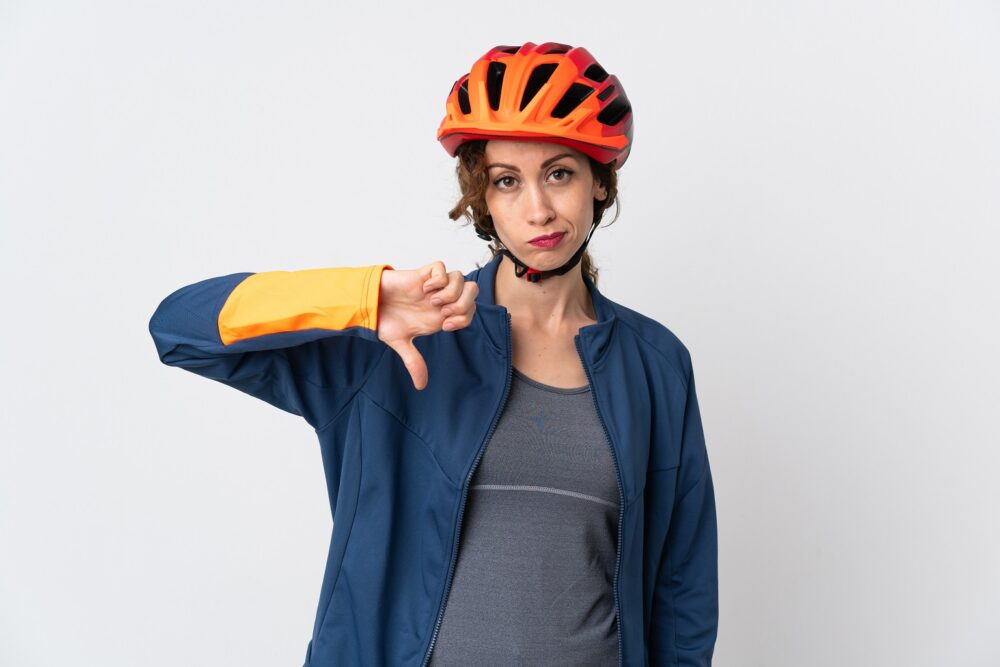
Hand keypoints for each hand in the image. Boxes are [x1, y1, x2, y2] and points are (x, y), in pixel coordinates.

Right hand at [377, 260, 478, 390]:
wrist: (367, 304)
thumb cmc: (384, 320)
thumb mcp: (401, 344)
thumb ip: (414, 362)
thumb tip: (421, 386)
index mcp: (442, 314)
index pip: (470, 311)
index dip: (465, 318)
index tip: (446, 326)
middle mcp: (441, 299)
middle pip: (473, 291)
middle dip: (463, 304)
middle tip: (444, 312)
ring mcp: (433, 285)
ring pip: (460, 278)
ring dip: (450, 292)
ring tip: (433, 301)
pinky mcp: (422, 274)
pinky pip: (441, 267)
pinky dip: (437, 279)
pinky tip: (424, 289)